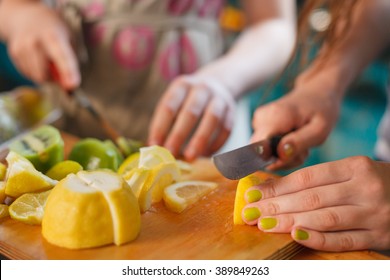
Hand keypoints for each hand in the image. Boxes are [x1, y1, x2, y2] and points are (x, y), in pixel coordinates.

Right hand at [0, 0, 78, 88]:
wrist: (26, 17)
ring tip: (49, 62)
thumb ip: (71, 60)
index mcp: (52, 35)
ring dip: (46, 76)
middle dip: (54, 79)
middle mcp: (34, 42)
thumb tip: (70, 85)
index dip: (67, 72)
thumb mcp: (69, 38)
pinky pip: (28, 74)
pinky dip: (36, 72)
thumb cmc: (53, 29)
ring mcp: (21, 48)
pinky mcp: (14, 54)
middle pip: (43, 74)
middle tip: (61, 73)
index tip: (72, 85)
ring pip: (36, 77)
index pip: (61, 56)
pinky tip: (39, 60)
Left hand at [148, 75, 234, 160]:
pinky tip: (206, 155)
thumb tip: (156, 148)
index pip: (169, 106)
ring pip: (212, 119)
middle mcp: (202, 89)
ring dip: (201, 140)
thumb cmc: (188, 100)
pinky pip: (226, 128)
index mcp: (182, 86)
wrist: (218, 82)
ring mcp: (219, 98)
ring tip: (190, 157)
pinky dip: (216, 143)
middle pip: (191, 112)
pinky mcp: (232, 110)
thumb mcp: (175, 101)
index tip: (155, 145)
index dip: (161, 126)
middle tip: (171, 153)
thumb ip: (166, 121)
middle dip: (179, 134)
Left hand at [242, 156, 389, 250]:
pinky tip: (296, 236)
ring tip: (264, 224)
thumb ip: (320, 179)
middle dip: (275, 206)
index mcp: (355, 167)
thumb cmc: (375, 182)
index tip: (252, 193)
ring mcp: (373, 213)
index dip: (276, 187)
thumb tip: (276, 188)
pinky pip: (344, 240)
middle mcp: (364, 188)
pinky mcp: (379, 236)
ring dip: (289, 222)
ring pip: (324, 218)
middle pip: (310, 198)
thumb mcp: (352, 172)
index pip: (306, 178)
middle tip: (250, 212)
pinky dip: (318, 239)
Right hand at [251, 71, 341, 169]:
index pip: (258, 148)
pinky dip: (280, 150)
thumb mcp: (319, 129)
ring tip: (300, 145)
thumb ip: (299, 142)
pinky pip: (264, 148)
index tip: (293, 158)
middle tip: (303, 152)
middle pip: (260, 154)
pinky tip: (293, 141)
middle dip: (281, 160)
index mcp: (276, 117)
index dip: (274, 160)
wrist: (316, 93)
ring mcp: (257, 121)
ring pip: (262, 153)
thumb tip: (280, 154)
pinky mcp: (258, 125)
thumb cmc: (321, 110)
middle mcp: (261, 118)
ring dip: (283, 156)